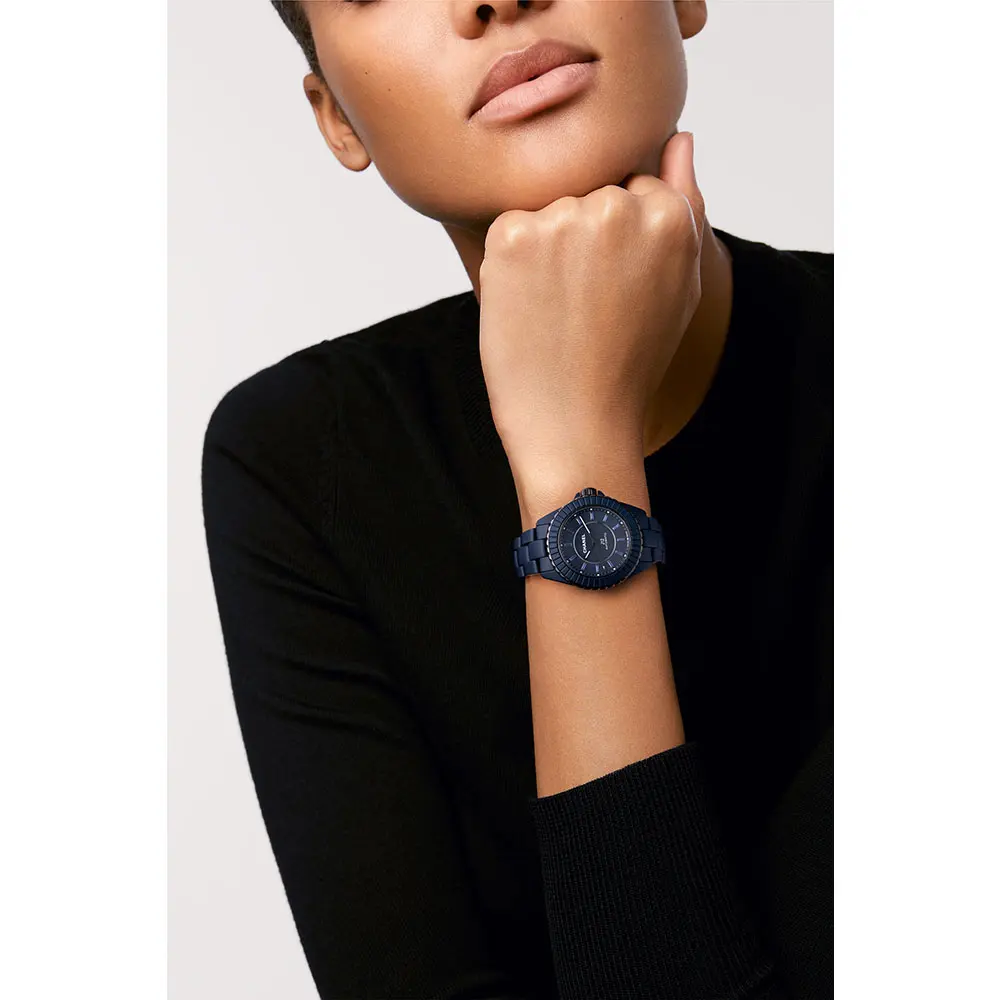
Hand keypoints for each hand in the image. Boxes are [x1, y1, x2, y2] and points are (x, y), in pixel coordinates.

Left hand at [478, 131, 705, 492]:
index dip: (619, 242)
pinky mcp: (511, 237)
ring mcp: (561, 219)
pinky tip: (530, 309)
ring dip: (546, 250)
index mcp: (667, 215)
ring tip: (558, 311)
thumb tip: (680, 137)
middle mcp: (617, 207)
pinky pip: (508, 229)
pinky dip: (511, 265)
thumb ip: (684, 203)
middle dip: (582, 238)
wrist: (577, 424)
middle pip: (587, 194)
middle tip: (586, 305)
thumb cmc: (631, 362)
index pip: (633, 188)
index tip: (615, 288)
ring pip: (546, 210)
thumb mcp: (681, 285)